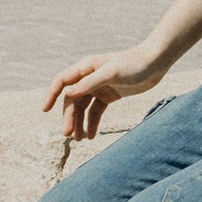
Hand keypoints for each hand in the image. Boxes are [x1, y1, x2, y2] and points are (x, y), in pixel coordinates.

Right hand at [43, 44, 161, 142]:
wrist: (156, 62)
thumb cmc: (134, 63)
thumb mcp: (112, 73)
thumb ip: (90, 82)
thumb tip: (67, 93)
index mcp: (86, 67)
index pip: (62, 81)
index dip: (51, 94)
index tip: (44, 110)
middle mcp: (89, 77)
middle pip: (72, 100)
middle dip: (69, 117)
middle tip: (68, 135)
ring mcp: (99, 87)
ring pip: (83, 108)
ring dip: (79, 123)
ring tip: (79, 140)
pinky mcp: (109, 95)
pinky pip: (95, 112)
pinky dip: (92, 123)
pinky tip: (91, 136)